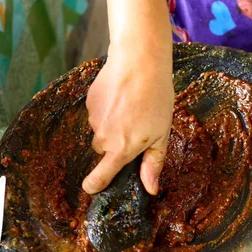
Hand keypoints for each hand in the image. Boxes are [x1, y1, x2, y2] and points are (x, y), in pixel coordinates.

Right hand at [83, 43, 173, 195]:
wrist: (139, 62)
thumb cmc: (156, 99)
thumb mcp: (162, 134)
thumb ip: (153, 163)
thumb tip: (150, 189)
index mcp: (122, 149)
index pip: (100, 176)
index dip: (94, 185)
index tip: (90, 188)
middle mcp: (104, 137)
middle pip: (103, 150)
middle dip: (115, 144)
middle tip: (135, 127)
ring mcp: (94, 119)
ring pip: (100, 130)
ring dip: (112, 124)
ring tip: (131, 107)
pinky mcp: (89, 102)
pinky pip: (96, 113)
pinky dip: (106, 109)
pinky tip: (120, 96)